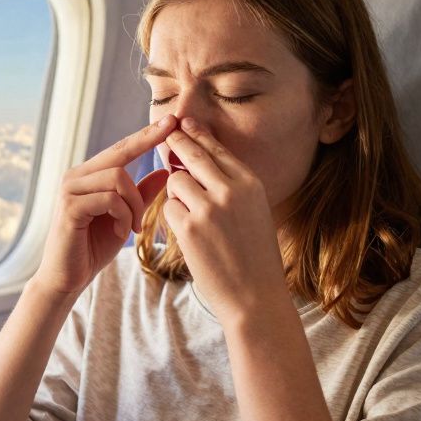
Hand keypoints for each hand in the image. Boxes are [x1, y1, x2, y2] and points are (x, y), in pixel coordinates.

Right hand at [31, 115, 175, 296]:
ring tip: (133, 227)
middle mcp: (76, 176)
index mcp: (88, 175)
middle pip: (119, 155)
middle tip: (173, 144)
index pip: (121, 148)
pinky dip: (122, 216)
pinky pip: (109, 199)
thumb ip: (141, 195)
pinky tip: (121, 232)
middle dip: (148, 147)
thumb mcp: (125, 218)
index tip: (172, 121)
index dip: (146, 135)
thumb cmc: (93, 248)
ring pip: (117, 178)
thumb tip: (165, 173)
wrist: (67, 278)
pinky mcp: (70, 207)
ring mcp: (70, 190)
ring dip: (134, 205)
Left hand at [163, 117, 288, 323]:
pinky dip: (173, 217)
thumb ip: (231, 187)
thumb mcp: (254, 212)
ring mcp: (208, 209)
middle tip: (166, 136)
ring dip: (175, 192)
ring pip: (175, 181)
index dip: (197, 134)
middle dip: (176, 144)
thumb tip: (199, 164)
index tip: (184, 123)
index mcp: (250, 184)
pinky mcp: (189, 229)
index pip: (217, 149)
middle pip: (192, 155)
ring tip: (190, 212)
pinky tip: (188, 234)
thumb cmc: (255, 257)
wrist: (255, 297)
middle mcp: (230, 191)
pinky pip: (168, 208)